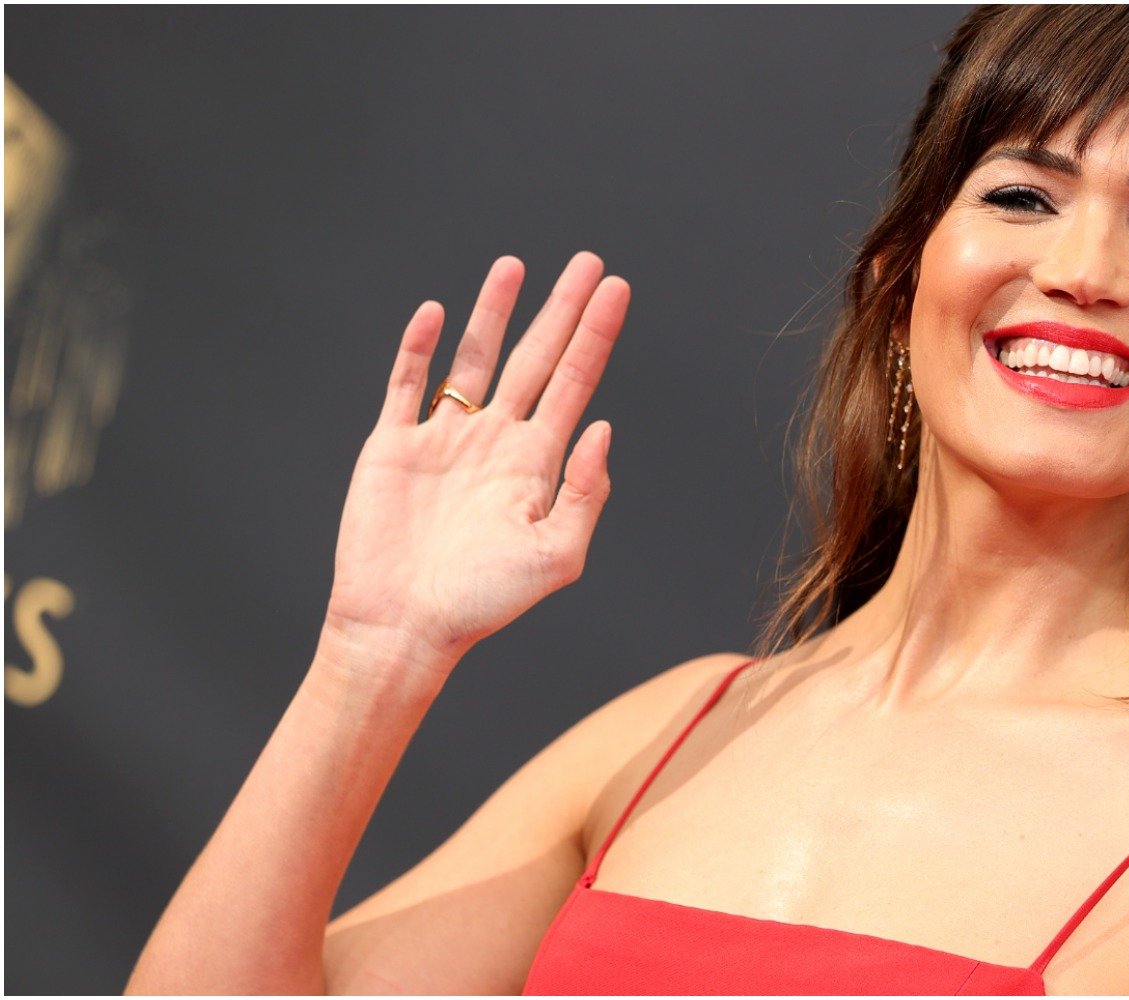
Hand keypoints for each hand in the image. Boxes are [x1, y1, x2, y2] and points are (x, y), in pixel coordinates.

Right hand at [323, 252, 627, 675]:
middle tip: (588, 262)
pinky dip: (417, 348)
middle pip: (535, 358)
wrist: (406, 627)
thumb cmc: (484, 603)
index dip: (596, 336)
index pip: (574, 383)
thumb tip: (603, 428)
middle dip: (561, 310)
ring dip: (494, 313)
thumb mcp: (556, 555)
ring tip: (514, 266)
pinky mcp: (393, 446)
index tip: (618, 291)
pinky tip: (435, 312)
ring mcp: (444, 440)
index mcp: (536, 464)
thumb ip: (585, 493)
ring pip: (474, 359)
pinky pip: (406, 385)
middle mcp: (495, 442)